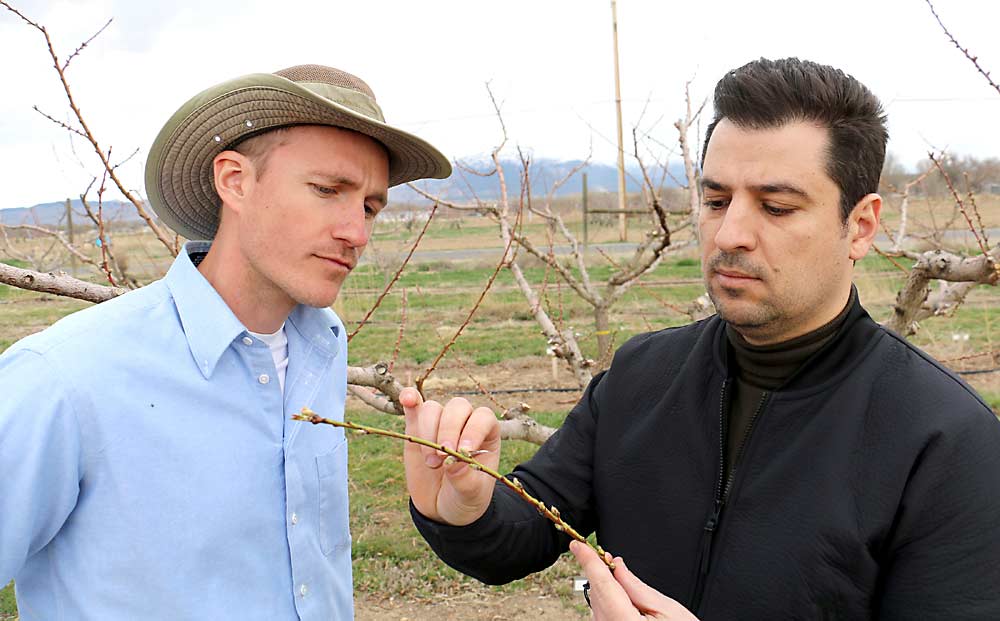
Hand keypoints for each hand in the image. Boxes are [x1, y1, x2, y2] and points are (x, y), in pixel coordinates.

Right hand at [400, 387, 500, 525]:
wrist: (442, 508)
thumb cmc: (464, 498)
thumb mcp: (470, 495)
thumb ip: (465, 479)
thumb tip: (452, 463)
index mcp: (487, 434)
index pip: (483, 417)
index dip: (474, 429)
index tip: (463, 452)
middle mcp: (464, 423)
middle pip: (457, 407)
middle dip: (448, 430)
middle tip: (441, 459)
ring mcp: (439, 424)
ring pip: (433, 408)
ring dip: (428, 431)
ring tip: (431, 463)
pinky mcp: (416, 428)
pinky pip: (413, 407)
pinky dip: (409, 399)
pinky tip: (407, 400)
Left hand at [569, 541, 698, 619]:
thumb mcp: (667, 609)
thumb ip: (637, 586)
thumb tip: (616, 566)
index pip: (601, 583)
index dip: (588, 561)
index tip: (577, 545)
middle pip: (598, 592)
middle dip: (604, 573)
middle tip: (614, 563)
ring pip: (598, 602)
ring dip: (608, 590)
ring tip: (632, 596)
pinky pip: (602, 614)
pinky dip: (610, 602)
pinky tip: (625, 603)